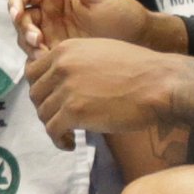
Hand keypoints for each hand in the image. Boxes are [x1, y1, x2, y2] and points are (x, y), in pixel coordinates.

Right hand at [12, 0, 180, 57]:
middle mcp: (50, 14)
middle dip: (23, 28)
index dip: (15, 3)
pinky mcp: (60, 53)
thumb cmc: (123, 12)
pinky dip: (37, 59)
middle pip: (21, 18)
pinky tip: (48, 61)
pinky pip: (39, 56)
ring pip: (26, 39)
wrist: (142, 41)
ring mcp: (54, 35)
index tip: (18, 14)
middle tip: (37, 39)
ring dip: (28, 45)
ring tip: (44, 52)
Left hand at [23, 31, 179, 140]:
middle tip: (60, 118)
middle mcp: (61, 66)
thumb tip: (63, 80)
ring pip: (42, 114)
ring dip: (54, 126)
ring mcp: (66, 89)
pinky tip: (71, 143)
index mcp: (66, 49)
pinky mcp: (74, 112)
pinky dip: (59, 140)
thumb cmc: (139, 69)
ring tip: (68, 133)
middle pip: (35, 93)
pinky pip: (53, 130)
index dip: (41, 89)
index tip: (51, 100)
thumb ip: (77, 62)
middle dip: (45, 108)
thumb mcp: (100, 52)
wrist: (159, 83)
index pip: (34, 71)